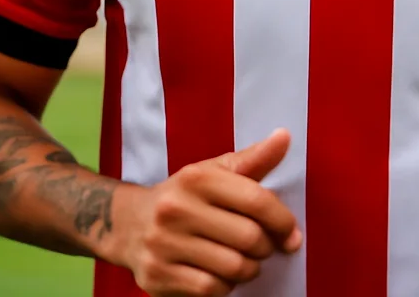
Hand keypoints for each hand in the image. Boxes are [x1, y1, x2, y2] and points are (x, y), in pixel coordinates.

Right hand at [109, 129, 301, 296]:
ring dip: (249, 270)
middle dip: (266, 248)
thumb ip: (253, 159)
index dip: (283, 220)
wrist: (127, 223)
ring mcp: (163, 243)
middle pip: (249, 238)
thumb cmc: (184, 197)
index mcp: (197, 178)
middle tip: (262, 247)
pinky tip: (220, 275)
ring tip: (243, 261)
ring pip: (234, 268)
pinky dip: (225, 287)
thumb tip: (284, 137)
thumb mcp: (214, 172)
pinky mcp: (157, 275)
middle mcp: (176, 208)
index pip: (256, 199)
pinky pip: (211, 290)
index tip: (291, 234)